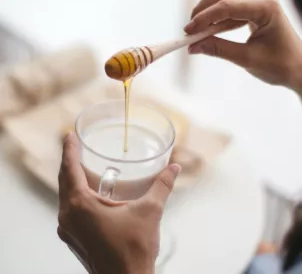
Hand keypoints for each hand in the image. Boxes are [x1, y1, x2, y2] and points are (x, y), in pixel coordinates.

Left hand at [57, 132, 180, 273]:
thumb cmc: (134, 249)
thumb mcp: (150, 212)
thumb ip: (162, 186)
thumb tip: (174, 168)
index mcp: (80, 205)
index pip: (69, 169)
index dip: (69, 150)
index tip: (69, 135)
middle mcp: (68, 216)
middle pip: (64, 180)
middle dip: (69, 160)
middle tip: (74, 145)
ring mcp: (68, 229)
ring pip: (65, 195)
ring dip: (70, 178)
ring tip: (79, 164)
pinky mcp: (73, 237)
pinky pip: (68, 208)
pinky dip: (74, 194)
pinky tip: (86, 192)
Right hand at [184, 0, 301, 92]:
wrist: (297, 68)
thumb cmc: (279, 65)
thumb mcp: (247, 59)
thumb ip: (219, 50)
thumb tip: (193, 47)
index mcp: (266, 9)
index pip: (227, 7)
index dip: (204, 18)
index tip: (188, 32)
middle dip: (203, 10)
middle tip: (189, 31)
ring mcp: (258, 2)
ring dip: (208, 12)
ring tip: (196, 32)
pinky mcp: (253, 10)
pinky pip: (229, 7)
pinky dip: (216, 18)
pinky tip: (209, 31)